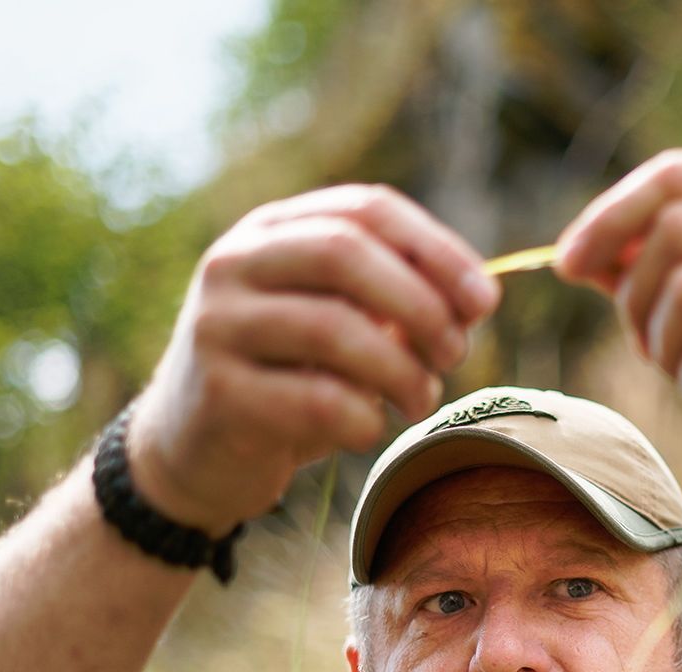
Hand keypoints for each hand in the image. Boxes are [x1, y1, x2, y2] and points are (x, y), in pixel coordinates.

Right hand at [125, 185, 500, 533]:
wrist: (194, 452)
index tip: (487, 302)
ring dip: (400, 371)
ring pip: (333, 328)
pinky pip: (317, 400)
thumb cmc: (288, 382)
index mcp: (272, 230)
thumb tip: (479, 298)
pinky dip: (364, 419)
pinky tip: (367, 430)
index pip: (366, 208)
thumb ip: (402, 303)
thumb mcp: (343, 329)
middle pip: (346, 253)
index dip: (437, 249)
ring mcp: (218, 324)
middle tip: (454, 356)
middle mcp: (235, 263)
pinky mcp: (218, 393)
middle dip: (421, 306)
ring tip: (419, 401)